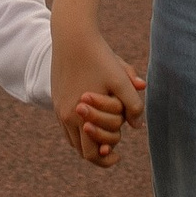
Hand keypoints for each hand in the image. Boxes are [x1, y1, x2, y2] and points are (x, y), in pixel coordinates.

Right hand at [54, 23, 142, 165]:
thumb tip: (139, 126)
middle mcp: (66, 115)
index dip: (105, 160)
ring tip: (104, 137)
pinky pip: (66, 124)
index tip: (117, 157)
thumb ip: (133, 104)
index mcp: (80, 116)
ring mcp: (59, 107)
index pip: (90, 153)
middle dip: (97, 152)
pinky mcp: (56, 98)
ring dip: (88, 141)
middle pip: (80, 150)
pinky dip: (79, 129)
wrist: (72, 36)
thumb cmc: (100, 57)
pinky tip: (93, 122)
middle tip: (113, 151)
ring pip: (72, 138)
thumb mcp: (121, 80)